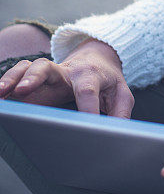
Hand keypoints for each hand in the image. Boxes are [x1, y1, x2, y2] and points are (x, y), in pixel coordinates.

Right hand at [0, 38, 133, 117]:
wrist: (96, 59)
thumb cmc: (107, 80)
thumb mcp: (121, 94)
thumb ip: (121, 113)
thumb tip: (117, 134)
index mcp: (90, 75)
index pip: (87, 91)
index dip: (87, 108)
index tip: (86, 127)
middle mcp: (66, 71)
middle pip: (48, 67)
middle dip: (35, 77)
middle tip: (23, 90)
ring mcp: (49, 74)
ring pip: (28, 69)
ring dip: (13, 79)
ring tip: (1, 93)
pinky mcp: (36, 78)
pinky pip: (19, 75)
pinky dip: (7, 82)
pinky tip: (0, 95)